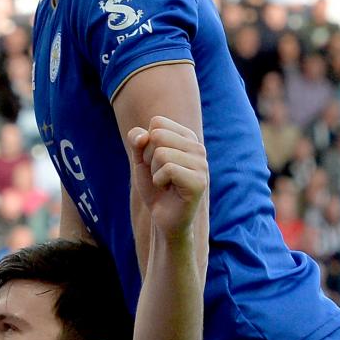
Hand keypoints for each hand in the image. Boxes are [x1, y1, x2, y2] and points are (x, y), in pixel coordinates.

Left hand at [127, 117, 207, 237]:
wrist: (164, 217)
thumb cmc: (155, 187)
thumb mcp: (141, 160)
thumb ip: (137, 141)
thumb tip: (143, 135)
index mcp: (187, 137)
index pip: (157, 122)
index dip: (146, 143)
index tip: (154, 162)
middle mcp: (198, 147)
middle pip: (157, 136)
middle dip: (149, 158)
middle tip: (159, 174)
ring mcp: (201, 164)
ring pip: (161, 153)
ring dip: (155, 172)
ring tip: (165, 183)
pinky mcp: (199, 181)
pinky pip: (168, 169)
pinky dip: (159, 181)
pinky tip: (169, 190)